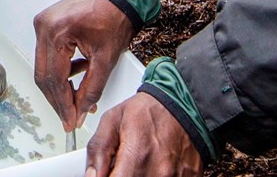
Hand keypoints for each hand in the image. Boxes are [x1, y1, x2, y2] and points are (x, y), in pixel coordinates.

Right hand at [33, 0, 135, 131]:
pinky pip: (47, 55)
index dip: (63, 104)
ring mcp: (43, 24)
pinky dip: (60, 70)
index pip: (54, 79)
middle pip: (43, 75)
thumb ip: (92, 89)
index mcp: (57, 33)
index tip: (70, 121)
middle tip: (70, 117)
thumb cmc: (115, 16)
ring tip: (77, 98)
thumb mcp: (106, 59)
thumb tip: (81, 111)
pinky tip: (76, 76)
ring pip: (43, 67)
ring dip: (59, 86)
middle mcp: (44, 27)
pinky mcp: (46, 24)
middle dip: (58, 99)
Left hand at [85, 92, 202, 176]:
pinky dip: (154, 175)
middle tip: (121, 165)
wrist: (185, 106)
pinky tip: (152, 166)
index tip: (105, 172)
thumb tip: (91, 175)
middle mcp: (159, 171)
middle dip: (121, 176)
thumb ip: (98, 149)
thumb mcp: (114, 119)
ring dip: (137, 176)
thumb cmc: (150, 110)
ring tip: (137, 163)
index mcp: (138, 155)